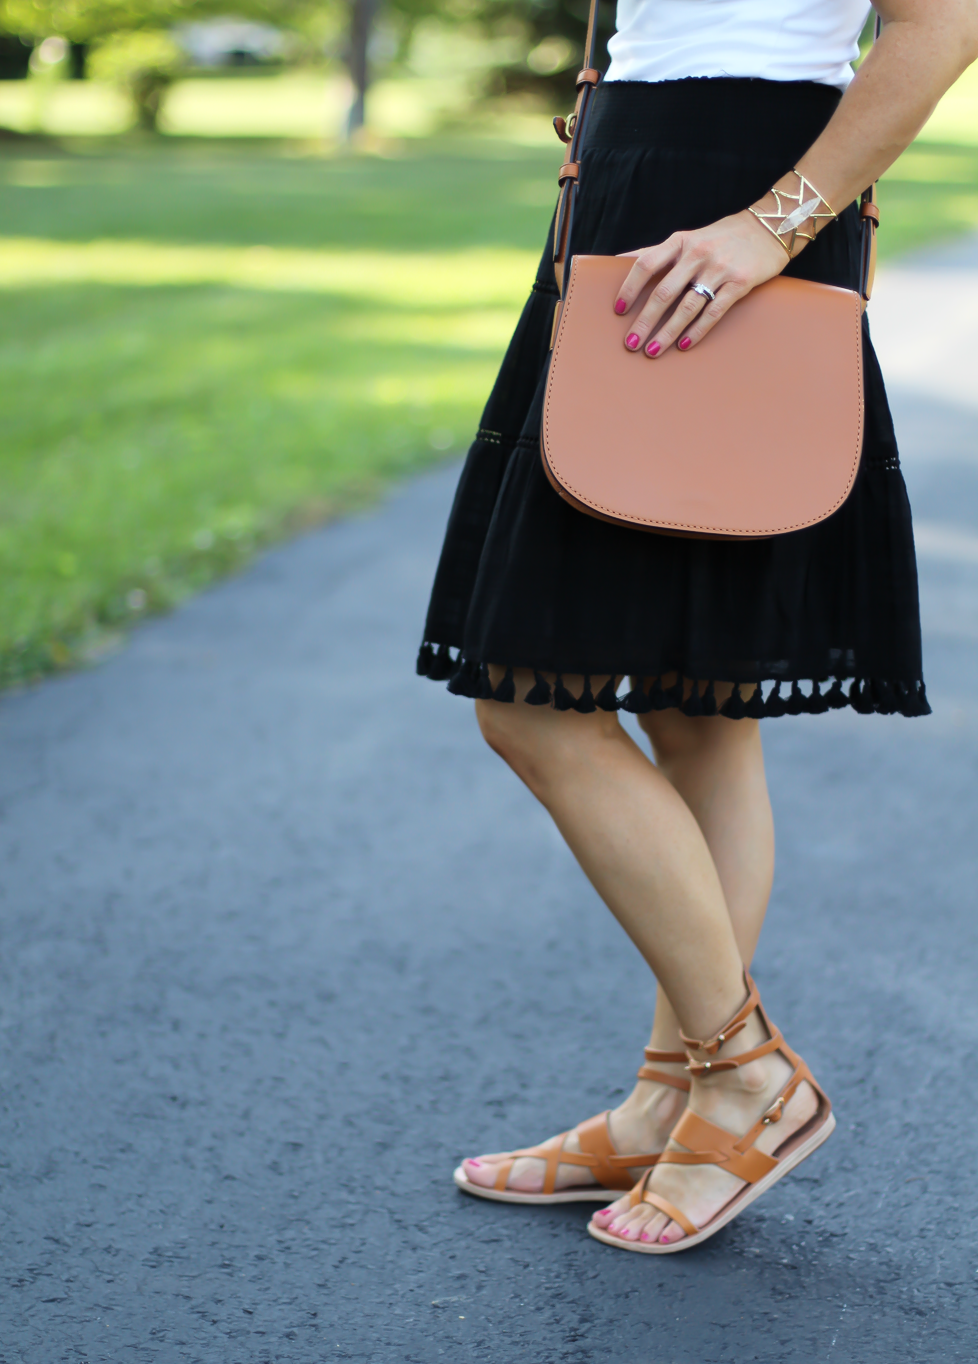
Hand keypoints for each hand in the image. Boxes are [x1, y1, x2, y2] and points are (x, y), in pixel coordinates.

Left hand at [613, 210, 789, 356]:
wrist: (768, 228)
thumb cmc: (719, 238)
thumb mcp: (687, 238)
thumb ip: (657, 252)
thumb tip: (619, 260)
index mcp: (680, 241)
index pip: (646, 264)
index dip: (629, 287)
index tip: (618, 310)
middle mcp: (697, 254)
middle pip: (664, 292)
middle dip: (645, 321)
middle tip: (630, 343)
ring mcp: (719, 269)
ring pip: (687, 307)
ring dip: (667, 332)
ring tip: (652, 351)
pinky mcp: (739, 283)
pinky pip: (713, 312)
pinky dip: (697, 331)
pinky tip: (683, 345)